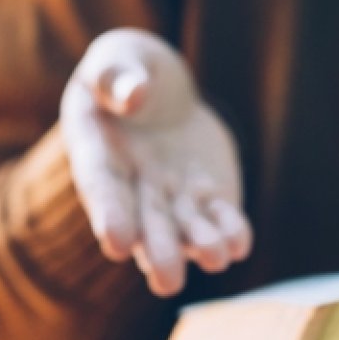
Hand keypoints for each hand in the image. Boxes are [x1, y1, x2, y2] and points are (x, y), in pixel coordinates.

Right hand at [61, 28, 250, 296]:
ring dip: (200, 246)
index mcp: (97, 154)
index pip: (101, 189)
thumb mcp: (117, 58)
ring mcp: (172, 199)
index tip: (117, 243)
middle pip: (144, 225)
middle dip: (158, 251)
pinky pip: (219, 219)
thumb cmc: (127, 71)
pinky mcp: (208, 197)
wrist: (160, 96)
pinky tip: (240, 243)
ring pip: (183, 230)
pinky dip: (231, 231)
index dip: (109, 216)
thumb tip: (134, 96)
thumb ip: (116, 74)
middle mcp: (133, 189)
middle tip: (168, 280)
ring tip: (217, 258)